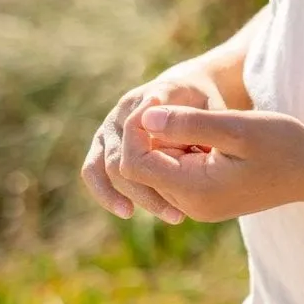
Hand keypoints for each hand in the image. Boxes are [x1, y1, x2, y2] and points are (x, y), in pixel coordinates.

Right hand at [80, 67, 224, 222]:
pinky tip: (127, 211)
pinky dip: (106, 193)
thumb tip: (196, 149)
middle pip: (124, 155)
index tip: (176, 182)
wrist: (183, 89)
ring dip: (131, 194)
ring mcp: (109, 126)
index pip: (144, 126)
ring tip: (161, 215)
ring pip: (105, 166)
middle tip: (179, 214)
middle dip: (148, 188)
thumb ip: (200, 125)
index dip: (156, 156)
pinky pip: (92, 169)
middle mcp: (123, 110)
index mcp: (151, 97)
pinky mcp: (103, 142)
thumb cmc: (202, 102)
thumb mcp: (211, 107)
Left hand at [124, 103, 303, 222]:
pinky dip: (186, 150)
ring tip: (209, 127)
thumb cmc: (281, 143)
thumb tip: (145, 118)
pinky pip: (178, 172)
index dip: (139, 130)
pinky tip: (214, 139)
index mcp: (194, 191)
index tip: (161, 102)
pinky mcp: (206, 198)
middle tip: (192, 113)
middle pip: (144, 168)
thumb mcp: (236, 127)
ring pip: (159, 168)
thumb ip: (189, 123)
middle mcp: (190, 206)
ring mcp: (198, 205)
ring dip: (173, 141)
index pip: (136, 165)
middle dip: (156, 135)